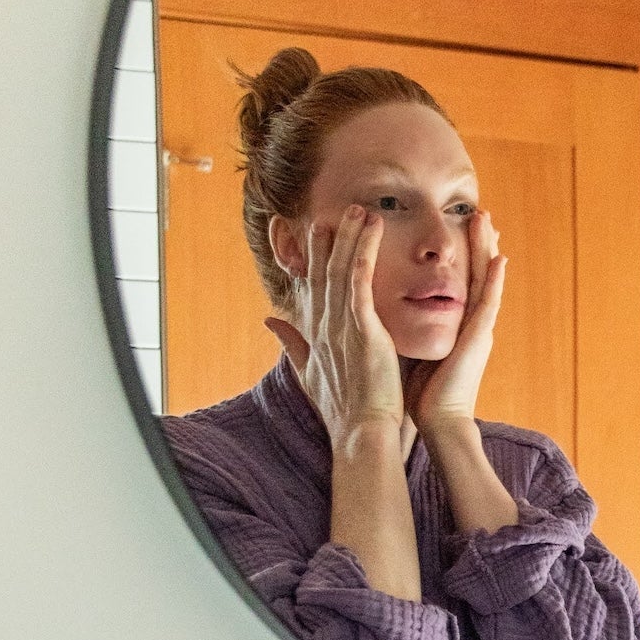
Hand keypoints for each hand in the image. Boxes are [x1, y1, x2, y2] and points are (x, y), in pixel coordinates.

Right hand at [264, 205, 406, 456]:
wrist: (362, 431)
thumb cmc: (345, 409)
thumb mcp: (311, 373)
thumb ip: (292, 345)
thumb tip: (271, 320)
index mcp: (315, 337)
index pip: (309, 290)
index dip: (306, 262)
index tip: (306, 235)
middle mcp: (322, 326)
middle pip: (319, 273)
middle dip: (323, 241)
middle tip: (327, 212)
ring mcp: (339, 324)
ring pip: (338, 269)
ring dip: (346, 236)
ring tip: (356, 208)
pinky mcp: (359, 325)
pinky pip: (358, 277)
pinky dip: (362, 249)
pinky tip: (369, 226)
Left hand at [408, 209, 506, 441]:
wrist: (438, 422)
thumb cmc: (420, 393)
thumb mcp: (410, 350)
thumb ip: (404, 328)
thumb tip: (380, 313)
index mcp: (456, 324)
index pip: (459, 280)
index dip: (461, 253)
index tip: (460, 226)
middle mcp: (471, 322)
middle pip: (475, 272)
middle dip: (478, 242)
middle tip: (479, 211)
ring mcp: (478, 329)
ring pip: (485, 280)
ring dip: (487, 249)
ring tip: (486, 219)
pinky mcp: (478, 339)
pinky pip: (489, 304)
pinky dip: (496, 281)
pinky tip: (500, 259)